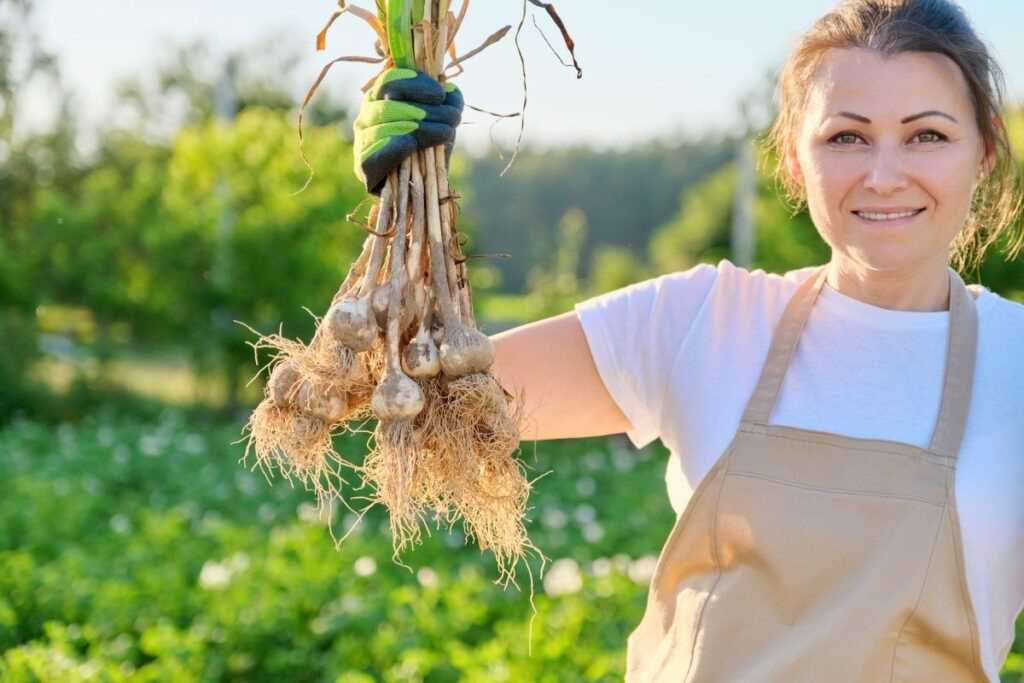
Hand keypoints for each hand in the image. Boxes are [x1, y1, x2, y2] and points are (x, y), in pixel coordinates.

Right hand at [352, 67, 463, 194]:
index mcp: (380, 99)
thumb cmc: (431, 152)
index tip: (440, 94)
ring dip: (422, 127)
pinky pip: (378, 151)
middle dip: (427, 109)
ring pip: (386, 124)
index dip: (415, 84)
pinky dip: (400, 146)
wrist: (425, 191)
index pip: (389, 81)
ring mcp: (361, 141)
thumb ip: (448, 104)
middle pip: (390, 102)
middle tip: (453, 117)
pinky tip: (417, 145)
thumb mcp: (443, 122)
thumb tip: (452, 91)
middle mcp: (365, 117)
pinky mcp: (363, 167)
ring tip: (447, 132)